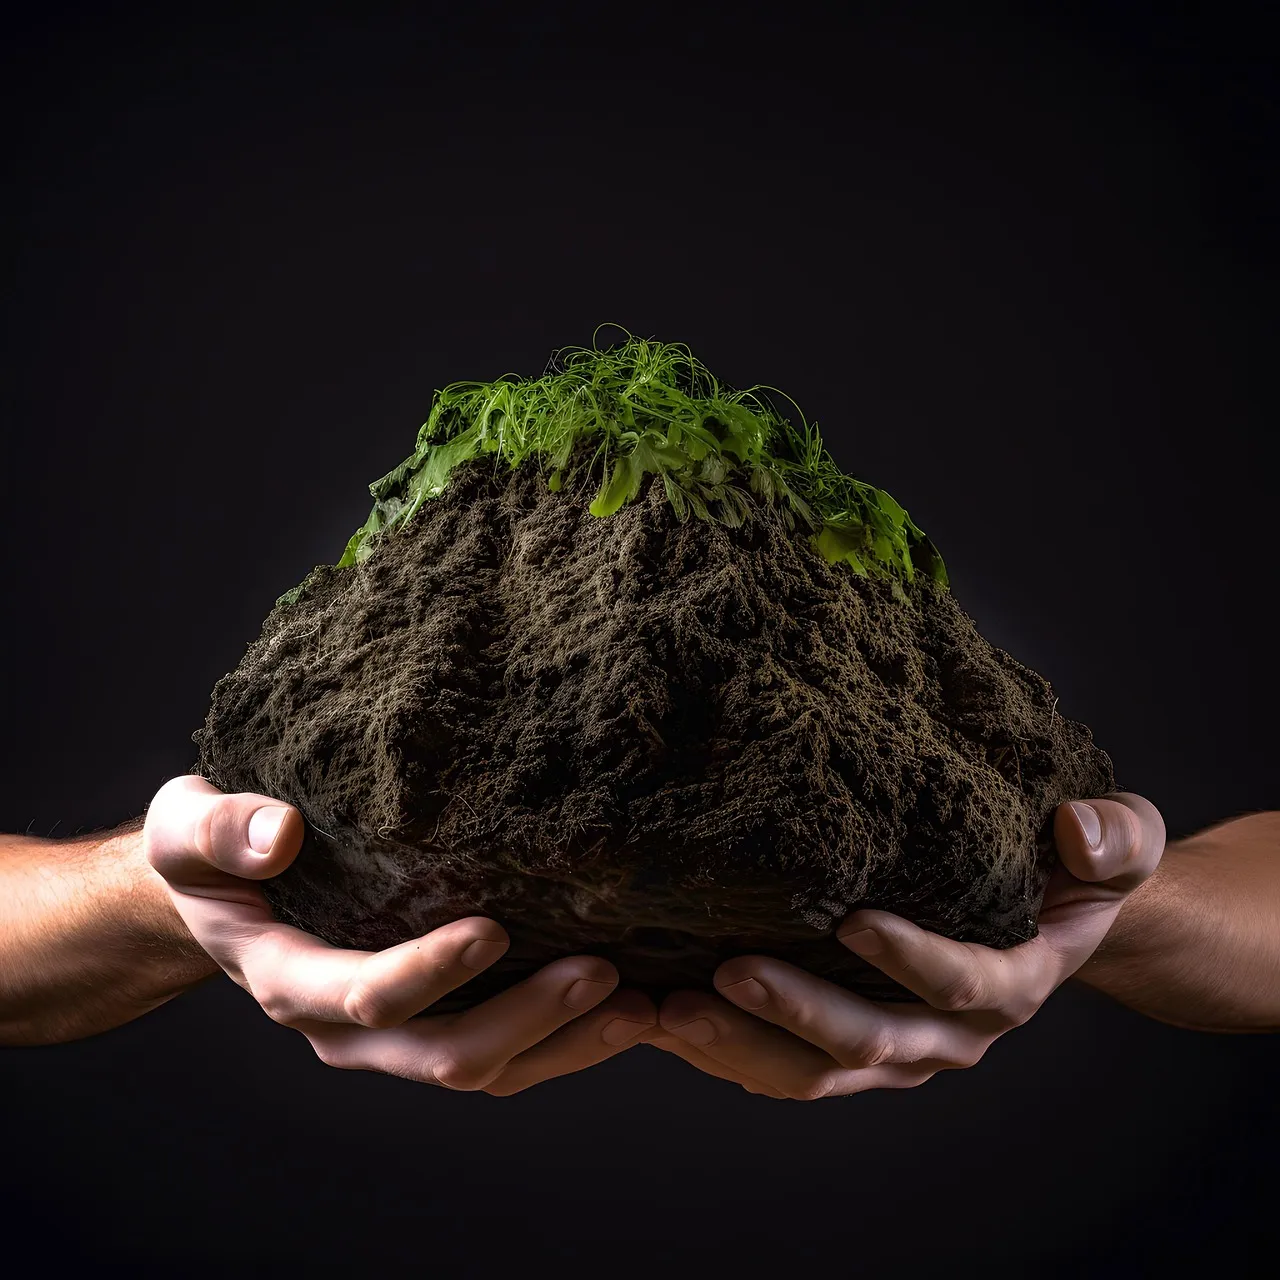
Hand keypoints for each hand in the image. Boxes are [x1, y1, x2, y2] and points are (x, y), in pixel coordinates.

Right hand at [143, 775, 656, 1092]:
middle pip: (445, 1052)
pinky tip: (625, 1005)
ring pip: (486, 1069)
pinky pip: (503, 1052)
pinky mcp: (429, 1021)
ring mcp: (391, 1036)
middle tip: (605, 972)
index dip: (429, 971)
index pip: (365, 993)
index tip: (495, 927)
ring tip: (644, 1006)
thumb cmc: (210, 853)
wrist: (221, 896)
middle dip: (528, 1019)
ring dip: (566, 1044)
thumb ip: (222, 829)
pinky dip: (564, 1038)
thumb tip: (278, 833)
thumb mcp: (189, 827)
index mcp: (289, 981)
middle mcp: (343, 1027)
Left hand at [649, 792, 1165, 1098]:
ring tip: (669, 1009)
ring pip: (813, 1071)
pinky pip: (785, 1066)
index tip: (852, 919)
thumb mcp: (1117, 843)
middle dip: (794, 1013)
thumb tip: (1077, 833)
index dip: (913, 958)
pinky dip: (728, 1049)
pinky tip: (666, 1015)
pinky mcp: (850, 1049)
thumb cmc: (1073, 872)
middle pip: (869, 1042)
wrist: (1047, 916)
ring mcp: (896, 1050)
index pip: (962, 981)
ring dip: (740, 1045)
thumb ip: (1114, 838)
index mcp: (1012, 982)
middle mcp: (950, 1033)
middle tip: (722, 973)